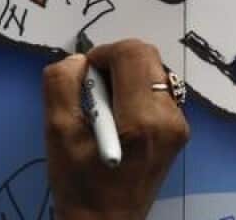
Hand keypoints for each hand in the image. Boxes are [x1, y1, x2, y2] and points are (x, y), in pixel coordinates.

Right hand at [42, 39, 188, 219]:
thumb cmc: (79, 183)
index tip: (84, 76)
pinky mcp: (177, 132)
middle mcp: (170, 118)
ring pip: (152, 73)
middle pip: (147, 57)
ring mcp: (178, 126)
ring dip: (124, 78)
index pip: (133, 52)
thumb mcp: (57, 131)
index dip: (103, 53)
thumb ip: (62, 84)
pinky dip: (134, 93)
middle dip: (114, 63)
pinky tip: (117, 119)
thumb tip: (79, 60)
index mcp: (142, 118)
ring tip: (104, 109)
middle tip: (92, 91)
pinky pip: (156, 92)